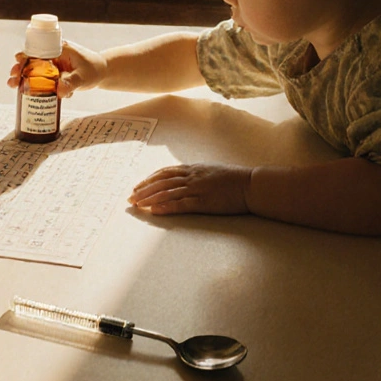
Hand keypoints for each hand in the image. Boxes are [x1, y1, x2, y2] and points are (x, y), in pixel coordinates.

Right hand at [5, 41, 106, 97]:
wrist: (102, 72)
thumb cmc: (94, 69)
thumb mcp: (84, 77)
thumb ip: (72, 84)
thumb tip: (58, 92)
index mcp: (58, 49)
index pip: (38, 50)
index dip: (25, 55)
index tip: (17, 61)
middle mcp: (52, 56)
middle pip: (31, 60)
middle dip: (19, 69)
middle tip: (12, 79)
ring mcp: (52, 66)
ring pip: (33, 70)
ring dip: (23, 78)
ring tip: (14, 86)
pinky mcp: (54, 75)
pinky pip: (41, 80)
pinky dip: (35, 87)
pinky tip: (39, 95)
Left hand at [129, 163, 252, 214]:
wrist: (250, 184)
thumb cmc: (234, 179)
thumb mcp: (212, 171)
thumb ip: (197, 174)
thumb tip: (185, 177)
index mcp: (193, 169)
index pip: (164, 173)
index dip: (149, 179)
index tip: (137, 186)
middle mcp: (192, 177)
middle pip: (161, 182)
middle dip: (143, 190)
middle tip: (130, 198)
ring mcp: (197, 189)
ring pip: (167, 193)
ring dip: (149, 199)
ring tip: (137, 205)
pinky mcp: (203, 202)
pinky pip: (180, 204)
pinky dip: (166, 207)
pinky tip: (155, 211)